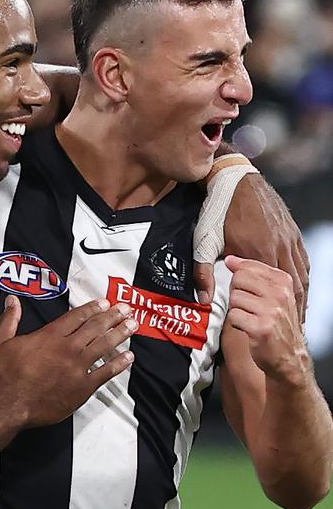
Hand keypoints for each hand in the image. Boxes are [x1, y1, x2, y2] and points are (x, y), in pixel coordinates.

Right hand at [0, 295, 136, 426]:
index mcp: (49, 336)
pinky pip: (105, 373)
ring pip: (104, 346)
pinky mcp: (82, 388)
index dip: (92, 308)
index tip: (104, 303)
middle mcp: (67, 349)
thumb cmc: (2, 377)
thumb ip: (9, 320)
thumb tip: (12, 301)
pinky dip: (118, 364)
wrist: (7, 405)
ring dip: (120, 334)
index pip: (76, 317)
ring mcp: (77, 368)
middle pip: (95, 327)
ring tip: (132, 326)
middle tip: (126, 309)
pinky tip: (128, 357)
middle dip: (113, 316)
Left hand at [194, 174, 308, 318]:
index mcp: (260, 253)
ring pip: (302, 274)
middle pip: (294, 286)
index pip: (274, 292)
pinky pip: (303, 260)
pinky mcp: (292, 231)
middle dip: (297, 309)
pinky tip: (301, 287)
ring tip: (301, 313)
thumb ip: (203, 273)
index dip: (279, 311)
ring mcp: (290, 238)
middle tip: (297, 329)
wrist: (236, 179)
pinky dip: (303, 277)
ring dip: (303, 295)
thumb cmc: (217, 212)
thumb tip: (204, 300)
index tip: (283, 328)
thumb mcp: (205, 243)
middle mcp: (281, 248)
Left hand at [225, 256, 309, 383]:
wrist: (289, 356)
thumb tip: (231, 260)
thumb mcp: (275, 296)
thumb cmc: (278, 325)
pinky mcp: (260, 327)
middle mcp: (279, 294)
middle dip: (236, 291)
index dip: (237, 270)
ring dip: (236, 309)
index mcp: (284, 282)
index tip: (233, 272)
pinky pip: (233, 316)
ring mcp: (270, 311)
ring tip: (248, 317)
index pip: (250, 266)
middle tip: (245, 304)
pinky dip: (235, 322)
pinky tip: (247, 327)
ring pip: (234, 298)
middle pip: (239, 279)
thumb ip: (256, 277)